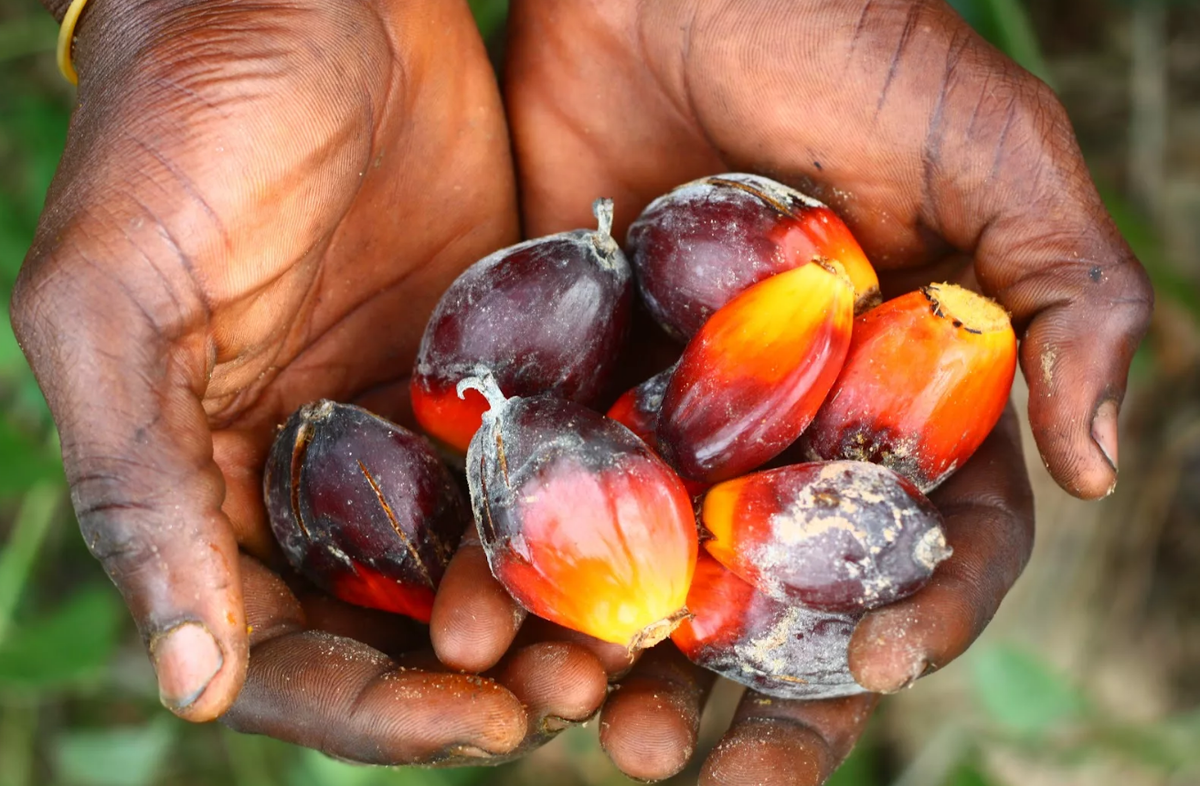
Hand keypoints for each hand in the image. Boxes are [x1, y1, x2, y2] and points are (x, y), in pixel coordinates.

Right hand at [12, 0, 608, 759]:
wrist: (303, 4)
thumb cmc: (177, 137)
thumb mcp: (115, 308)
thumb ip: (138, 486)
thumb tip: (188, 684)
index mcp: (213, 487)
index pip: (282, 647)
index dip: (372, 706)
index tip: (478, 724)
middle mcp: (319, 477)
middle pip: (398, 627)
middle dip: (483, 678)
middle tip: (578, 694)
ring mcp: (415, 424)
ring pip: (487, 558)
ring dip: (555, 613)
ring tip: (634, 642)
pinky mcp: (498, 365)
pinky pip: (546, 461)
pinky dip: (593, 512)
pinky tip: (660, 536)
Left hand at [454, 0, 1145, 780]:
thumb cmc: (849, 36)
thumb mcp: (991, 150)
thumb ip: (1066, 296)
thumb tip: (1106, 467)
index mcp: (903, 398)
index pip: (926, 543)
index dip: (915, 616)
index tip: (873, 668)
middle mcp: (789, 426)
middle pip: (782, 595)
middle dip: (753, 693)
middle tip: (698, 769)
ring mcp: (677, 413)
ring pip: (657, 570)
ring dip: (626, 660)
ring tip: (585, 722)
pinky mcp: (574, 381)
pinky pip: (549, 493)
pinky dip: (521, 564)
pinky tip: (489, 626)